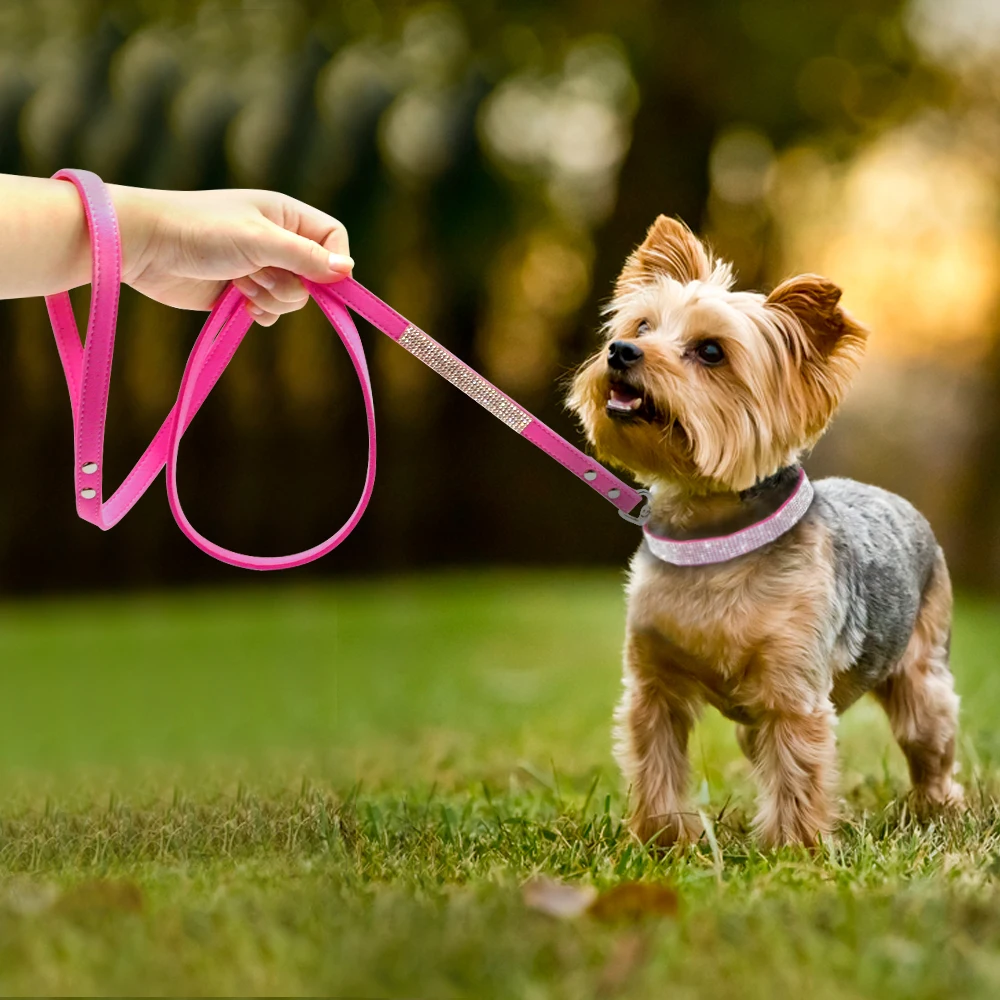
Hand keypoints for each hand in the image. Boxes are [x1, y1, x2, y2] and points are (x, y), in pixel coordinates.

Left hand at [110, 186, 352, 325]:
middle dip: (291, 285)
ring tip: (239, 283)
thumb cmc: (200, 231)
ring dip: (271, 298)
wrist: (144, 246)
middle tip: (259, 274)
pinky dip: (261, 313)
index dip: (334, 263)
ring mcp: (260, 268)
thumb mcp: (259, 240)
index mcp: (286, 216)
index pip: (334, 240)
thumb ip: (305, 256)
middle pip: (316, 277)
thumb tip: (348, 272)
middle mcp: (278, 241)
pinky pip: (272, 313)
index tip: (323, 280)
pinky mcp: (242, 293)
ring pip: (294, 299)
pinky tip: (239, 303)